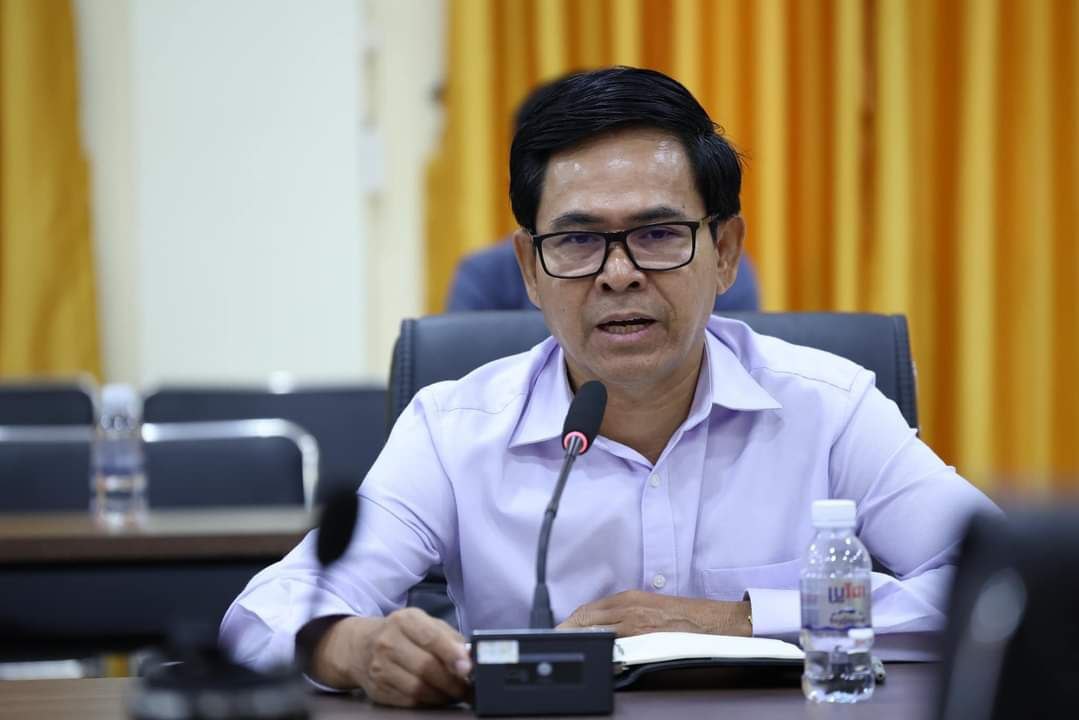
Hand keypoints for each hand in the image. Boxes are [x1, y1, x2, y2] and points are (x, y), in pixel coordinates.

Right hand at [312, 608, 471, 706]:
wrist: (360, 646)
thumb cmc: (402, 634)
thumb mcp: (425, 623)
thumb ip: (450, 637)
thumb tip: (471, 657)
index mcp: (405, 620)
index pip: (431, 637)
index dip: (451, 654)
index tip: (467, 667)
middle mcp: (388, 642)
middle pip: (426, 667)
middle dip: (453, 681)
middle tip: (468, 688)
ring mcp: (380, 667)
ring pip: (418, 688)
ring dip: (443, 695)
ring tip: (455, 693)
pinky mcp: (377, 689)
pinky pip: (409, 701)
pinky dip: (428, 702)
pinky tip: (437, 697)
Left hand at [557, 590, 751, 637]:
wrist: (710, 622)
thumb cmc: (682, 616)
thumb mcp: (648, 605)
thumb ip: (624, 612)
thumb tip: (602, 625)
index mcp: (627, 598)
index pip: (588, 609)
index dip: (569, 621)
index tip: (558, 630)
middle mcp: (627, 607)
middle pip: (586, 618)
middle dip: (567, 630)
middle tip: (555, 641)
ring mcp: (634, 623)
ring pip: (595, 630)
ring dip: (580, 639)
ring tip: (568, 647)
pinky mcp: (643, 638)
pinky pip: (614, 643)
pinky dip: (600, 648)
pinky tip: (593, 654)